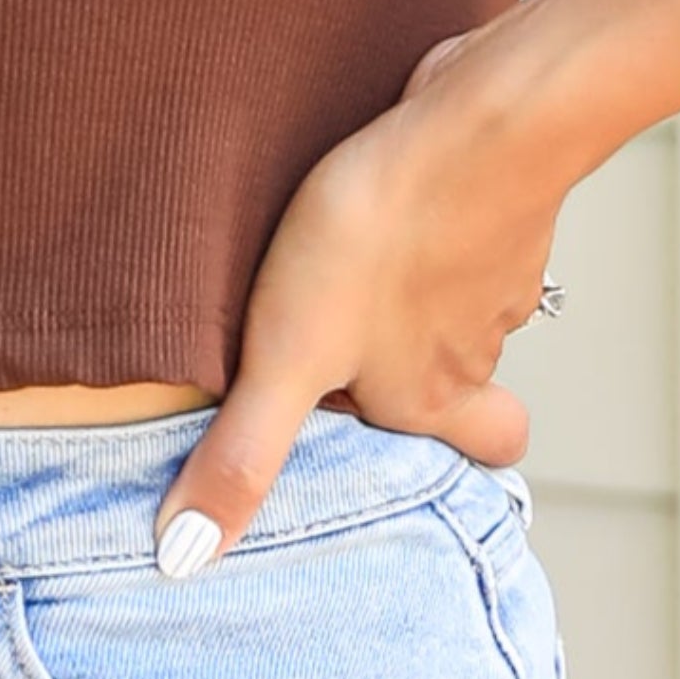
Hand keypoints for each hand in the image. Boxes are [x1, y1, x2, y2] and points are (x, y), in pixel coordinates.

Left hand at [152, 23, 581, 572]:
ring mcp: (493, 267)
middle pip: (466, 381)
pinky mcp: (490, 196)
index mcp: (433, 397)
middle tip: (365, 359)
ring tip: (345, 268)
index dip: (450, 457)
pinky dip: (429, 222)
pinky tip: (380, 198)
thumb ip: (244, 454)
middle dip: (424, 375)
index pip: (479, 453)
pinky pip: (460, 226)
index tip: (400, 450)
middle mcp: (473, 344)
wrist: (478, 119)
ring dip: (415, 294)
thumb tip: (187, 559)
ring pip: (461, 303)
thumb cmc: (385, 235)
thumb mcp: (289, 355)